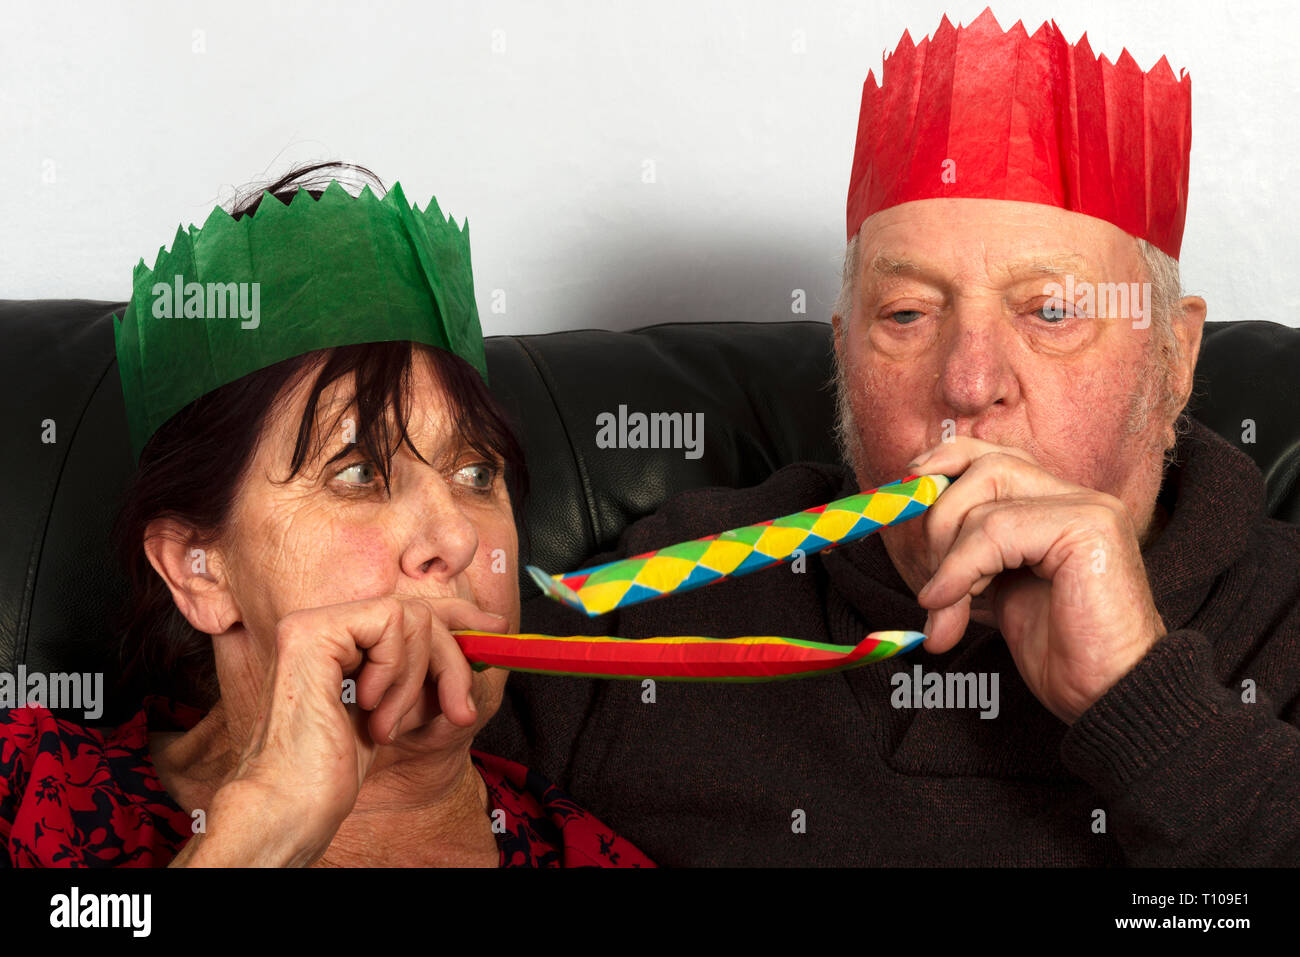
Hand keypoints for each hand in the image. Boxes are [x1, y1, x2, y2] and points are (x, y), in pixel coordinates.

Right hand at [182, 595, 505, 865]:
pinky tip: (367, 706)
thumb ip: (430, 670)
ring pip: (411, 615)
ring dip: (416, 678)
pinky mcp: (310, 632)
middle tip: (456, 712)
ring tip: (386, 724)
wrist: (295, 804)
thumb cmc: (336, 767)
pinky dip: (395, 668)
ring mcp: (311, 624)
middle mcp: (320, 624)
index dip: (456, 614)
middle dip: (449, 662)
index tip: (496, 628)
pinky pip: (390, 622)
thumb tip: (484, 632)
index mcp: (337, 641)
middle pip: (418, 612)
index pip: (408, 609)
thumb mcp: (402, 708)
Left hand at [909, 437, 1166, 723]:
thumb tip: (909, 519)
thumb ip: (971, 552)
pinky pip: (997, 529)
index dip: (946, 463)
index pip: (995, 456)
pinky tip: (948, 607)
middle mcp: (1079, 498)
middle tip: (931, 581)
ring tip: (946, 606)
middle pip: (985, 466)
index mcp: (1059, 506)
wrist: (1108, 698)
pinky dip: (960, 568)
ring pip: (987, 494)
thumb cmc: (1061, 653)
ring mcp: (1088, 509)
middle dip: (939, 517)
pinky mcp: (1089, 529)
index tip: (907, 487)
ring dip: (948, 553)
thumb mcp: (1000, 590)